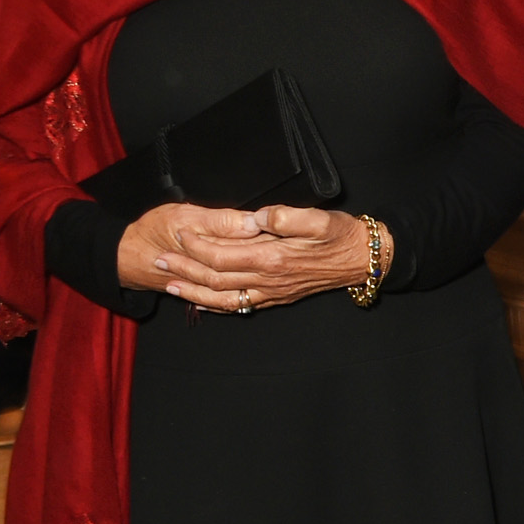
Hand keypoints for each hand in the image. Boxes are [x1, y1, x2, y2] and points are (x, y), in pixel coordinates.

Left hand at [124, 203, 375, 313]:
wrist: (364, 260)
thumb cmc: (342, 235)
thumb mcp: (319, 218)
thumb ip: (285, 217)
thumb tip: (257, 217)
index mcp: (272, 257)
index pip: (222, 254)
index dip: (196, 246)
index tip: (178, 235)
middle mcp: (268, 280)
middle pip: (215, 278)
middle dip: (184, 270)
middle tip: (158, 261)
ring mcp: (271, 292)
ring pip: (222, 298)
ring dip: (193, 292)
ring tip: (170, 284)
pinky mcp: (277, 297)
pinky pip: (239, 306)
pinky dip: (216, 306)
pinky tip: (201, 303)